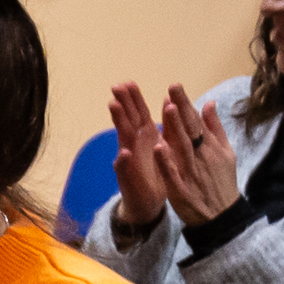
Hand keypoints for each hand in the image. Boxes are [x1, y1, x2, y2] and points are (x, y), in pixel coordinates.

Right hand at [102, 84, 170, 239]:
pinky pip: (124, 169)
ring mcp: (128, 160)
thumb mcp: (166, 145)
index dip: (134, 98)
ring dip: (118, 123)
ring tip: (114, 107)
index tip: (129, 82)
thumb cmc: (157, 172)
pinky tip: (123, 153)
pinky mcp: (128, 178)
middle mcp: (133, 145)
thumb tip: (170, 102)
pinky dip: (123, 161)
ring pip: (122, 139)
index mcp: (145, 136)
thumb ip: (167, 125)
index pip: (139, 113)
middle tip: (117, 87)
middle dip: (123, 103)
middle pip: (128, 120)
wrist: (149, 201)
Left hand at [153, 83, 241, 223]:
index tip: (174, 86)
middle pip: (189, 129)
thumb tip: (209, 103)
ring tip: (166, 109)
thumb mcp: (225, 153)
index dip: (185, 103)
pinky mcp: (181, 189)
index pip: (196, 121)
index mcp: (210, 146)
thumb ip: (215, 128)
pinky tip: (158, 147)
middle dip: (180, 109)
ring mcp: (191, 172)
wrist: (222, 215)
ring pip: (182, 147)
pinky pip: (172, 173)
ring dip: (175, 128)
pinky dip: (166, 161)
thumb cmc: (221, 181)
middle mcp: (201, 155)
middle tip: (171, 89)